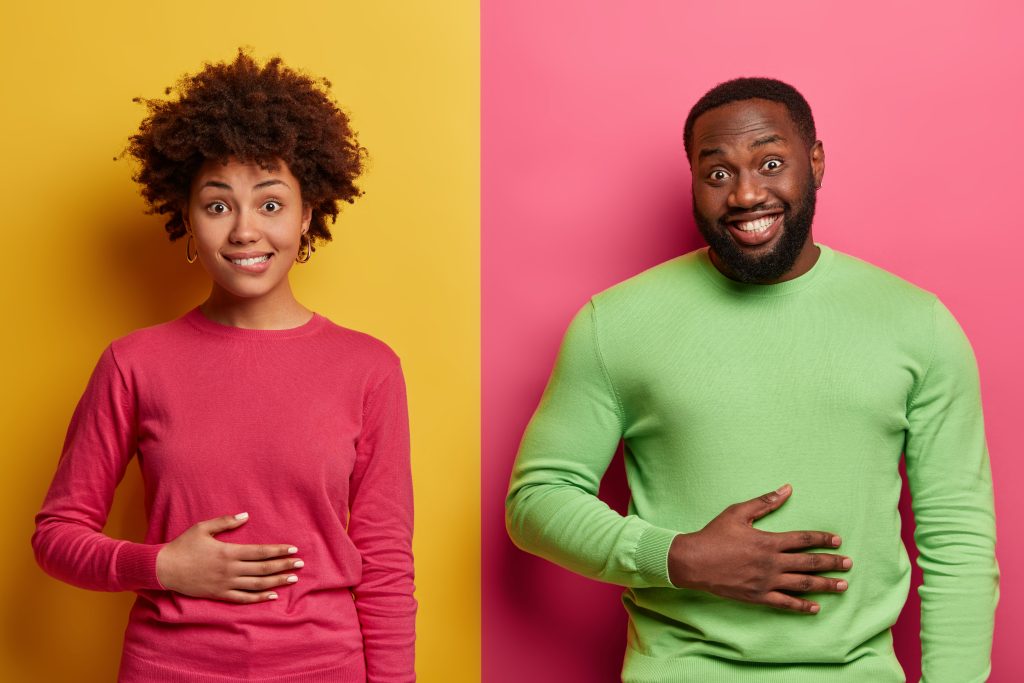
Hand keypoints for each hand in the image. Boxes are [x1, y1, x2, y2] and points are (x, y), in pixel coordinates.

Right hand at [156, 512, 303, 602]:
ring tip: (292, 579)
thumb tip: (246, 515)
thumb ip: (226, 522)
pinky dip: (259, 598)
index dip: (278, 551)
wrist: (164, 569)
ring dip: (276, 582)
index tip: (293, 550)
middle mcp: (230, 569)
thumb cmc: (183, 546)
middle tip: (300, 565)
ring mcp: (225, 584)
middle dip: (283, 566)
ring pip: (257, 584)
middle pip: (263, 568)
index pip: (260, 552)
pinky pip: (243, 598)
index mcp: (229, 552)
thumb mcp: (203, 528)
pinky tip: (272, 596)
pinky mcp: (219, 594)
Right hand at [668, 484, 850, 613]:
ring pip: (803, 584)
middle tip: (849, 564)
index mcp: (769, 541)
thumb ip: (764, 502)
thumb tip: (787, 489)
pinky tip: (815, 607)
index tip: (838, 541)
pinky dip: (802, 606)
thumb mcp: (738, 513)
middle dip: (832, 563)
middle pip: (809, 563)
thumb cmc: (714, 535)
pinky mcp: (758, 596)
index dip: (823, 539)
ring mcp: (766, 582)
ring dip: (824, 585)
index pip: (804, 539)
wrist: (694, 561)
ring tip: (842, 586)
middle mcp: (772, 562)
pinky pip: (785, 603)